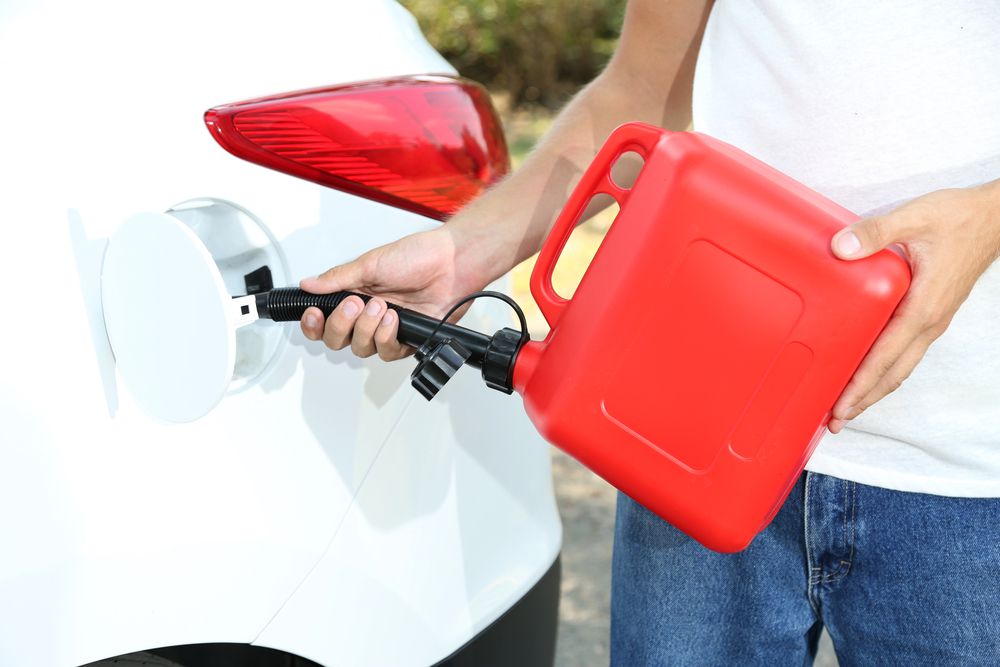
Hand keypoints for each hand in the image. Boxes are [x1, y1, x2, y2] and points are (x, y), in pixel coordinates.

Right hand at [298, 226, 490, 360]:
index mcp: (354, 294)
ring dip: (367, 329)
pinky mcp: (406, 339)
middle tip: (355, 305)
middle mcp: (367, 315)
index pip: (323, 320)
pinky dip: (387, 337)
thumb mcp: (370, 263)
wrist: (451, 264)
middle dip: (341, 325)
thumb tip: (308, 284)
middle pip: (337, 340)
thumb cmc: (417, 257)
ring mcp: (386, 329)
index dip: (314, 324)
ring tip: (382, 307)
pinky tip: (395, 319)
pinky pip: (387, 353)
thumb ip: (337, 279)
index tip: (314, 314)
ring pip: (361, 349)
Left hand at [827, 181, 999, 432]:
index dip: (861, 384)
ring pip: (901, 366)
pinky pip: (906, 351)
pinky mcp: (932, 314)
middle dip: (864, 399)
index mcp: (922, 308)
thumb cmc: (958, 217)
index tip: (841, 405)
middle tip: (835, 421)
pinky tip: (867, 370)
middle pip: (892, 374)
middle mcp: (929, 322)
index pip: (885, 356)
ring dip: (874, 389)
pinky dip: (885, 369)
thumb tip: (841, 247)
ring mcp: (932, 321)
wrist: (995, 217)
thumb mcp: (914, 217)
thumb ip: (876, 232)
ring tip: (847, 406)